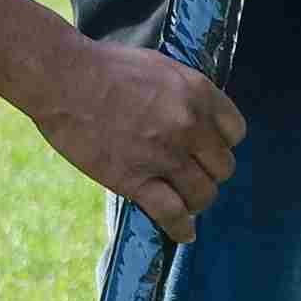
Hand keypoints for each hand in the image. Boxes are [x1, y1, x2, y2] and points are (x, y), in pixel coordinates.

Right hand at [30, 40, 244, 243]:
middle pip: (223, 167)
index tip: (208, 150)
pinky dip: (180, 228)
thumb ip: (183, 92)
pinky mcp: (136, 180)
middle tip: (192, 175)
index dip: (222, 144)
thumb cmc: (104, 66)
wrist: (64, 79)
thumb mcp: (159, 66)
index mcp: (198, 93)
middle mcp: (190, 126)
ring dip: (196, 200)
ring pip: (203, 194)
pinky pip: (172, 213)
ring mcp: (164, 155)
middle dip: (209, 173)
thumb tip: (194, 115)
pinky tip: (183, 233)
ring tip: (184, 201)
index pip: (235, 131)